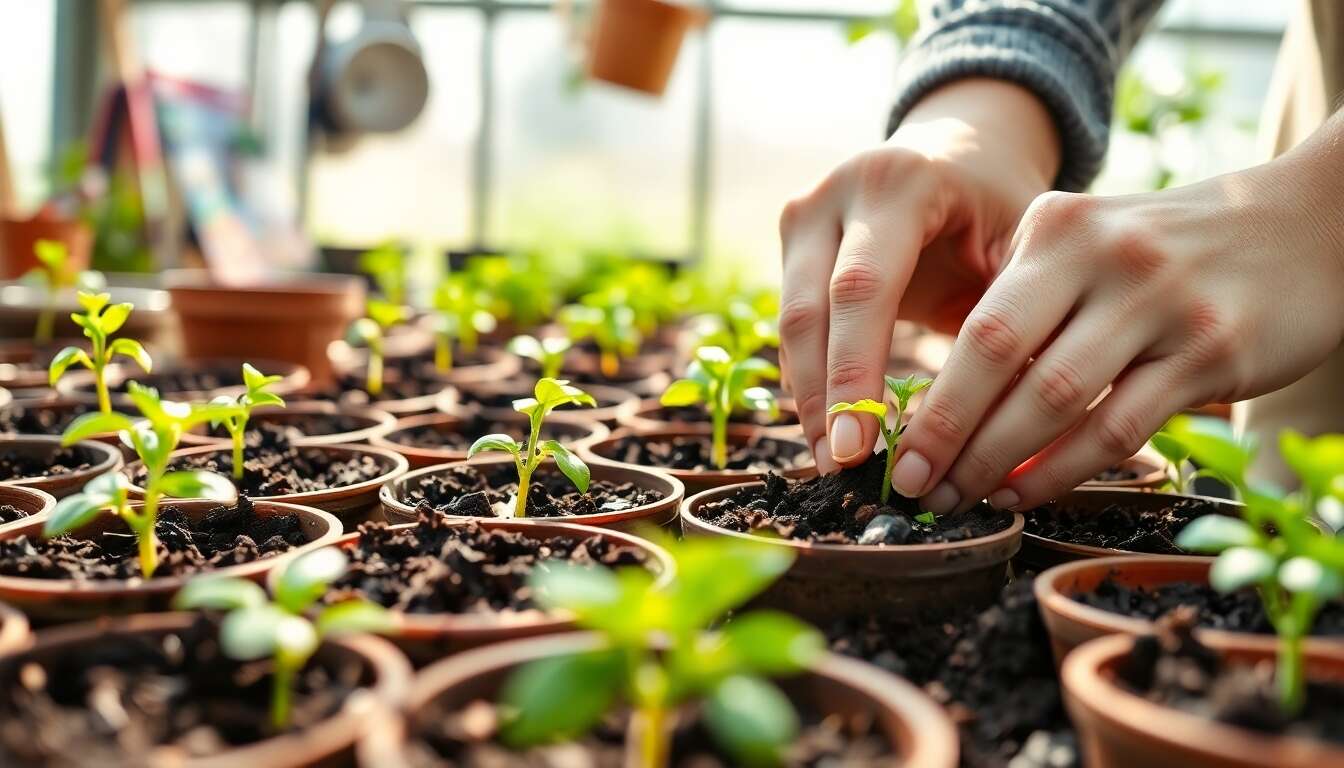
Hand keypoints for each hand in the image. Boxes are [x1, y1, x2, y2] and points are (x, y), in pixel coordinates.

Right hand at [779, 79, 1060, 473]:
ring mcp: (805, 212)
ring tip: (831, 462)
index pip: (863, 287)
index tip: (865, 448)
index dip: (855, 372)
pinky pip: (794, 322)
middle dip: (824, 396)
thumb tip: (1005, 420)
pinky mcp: (791, 239)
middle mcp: (838, 190)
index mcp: (901, 182)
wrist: (963, 149)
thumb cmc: (1001, 207)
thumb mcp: (1020, 245)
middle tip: (841, 466)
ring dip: (808, 397)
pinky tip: (827, 430)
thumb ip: (1005, 313)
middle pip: (812, 309)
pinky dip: (809, 378)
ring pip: (791, 320)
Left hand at [898, 113, 1343, 514]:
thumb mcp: (1089, 242)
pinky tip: (1025, 494)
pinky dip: (1061, 470)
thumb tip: (945, 401)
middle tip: (913, 486)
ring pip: (1055, 399)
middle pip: (998, 356)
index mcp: (1058, 225)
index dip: (931, 396)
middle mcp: (1104, 255)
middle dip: (946, 432)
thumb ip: (1025, 300)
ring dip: (997, 461)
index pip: (975, 323)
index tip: (893, 447)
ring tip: (962, 498)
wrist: (1309, 223)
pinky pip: (1118, 427)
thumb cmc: (1170, 250)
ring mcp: (1161, 303)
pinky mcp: (1213, 350)